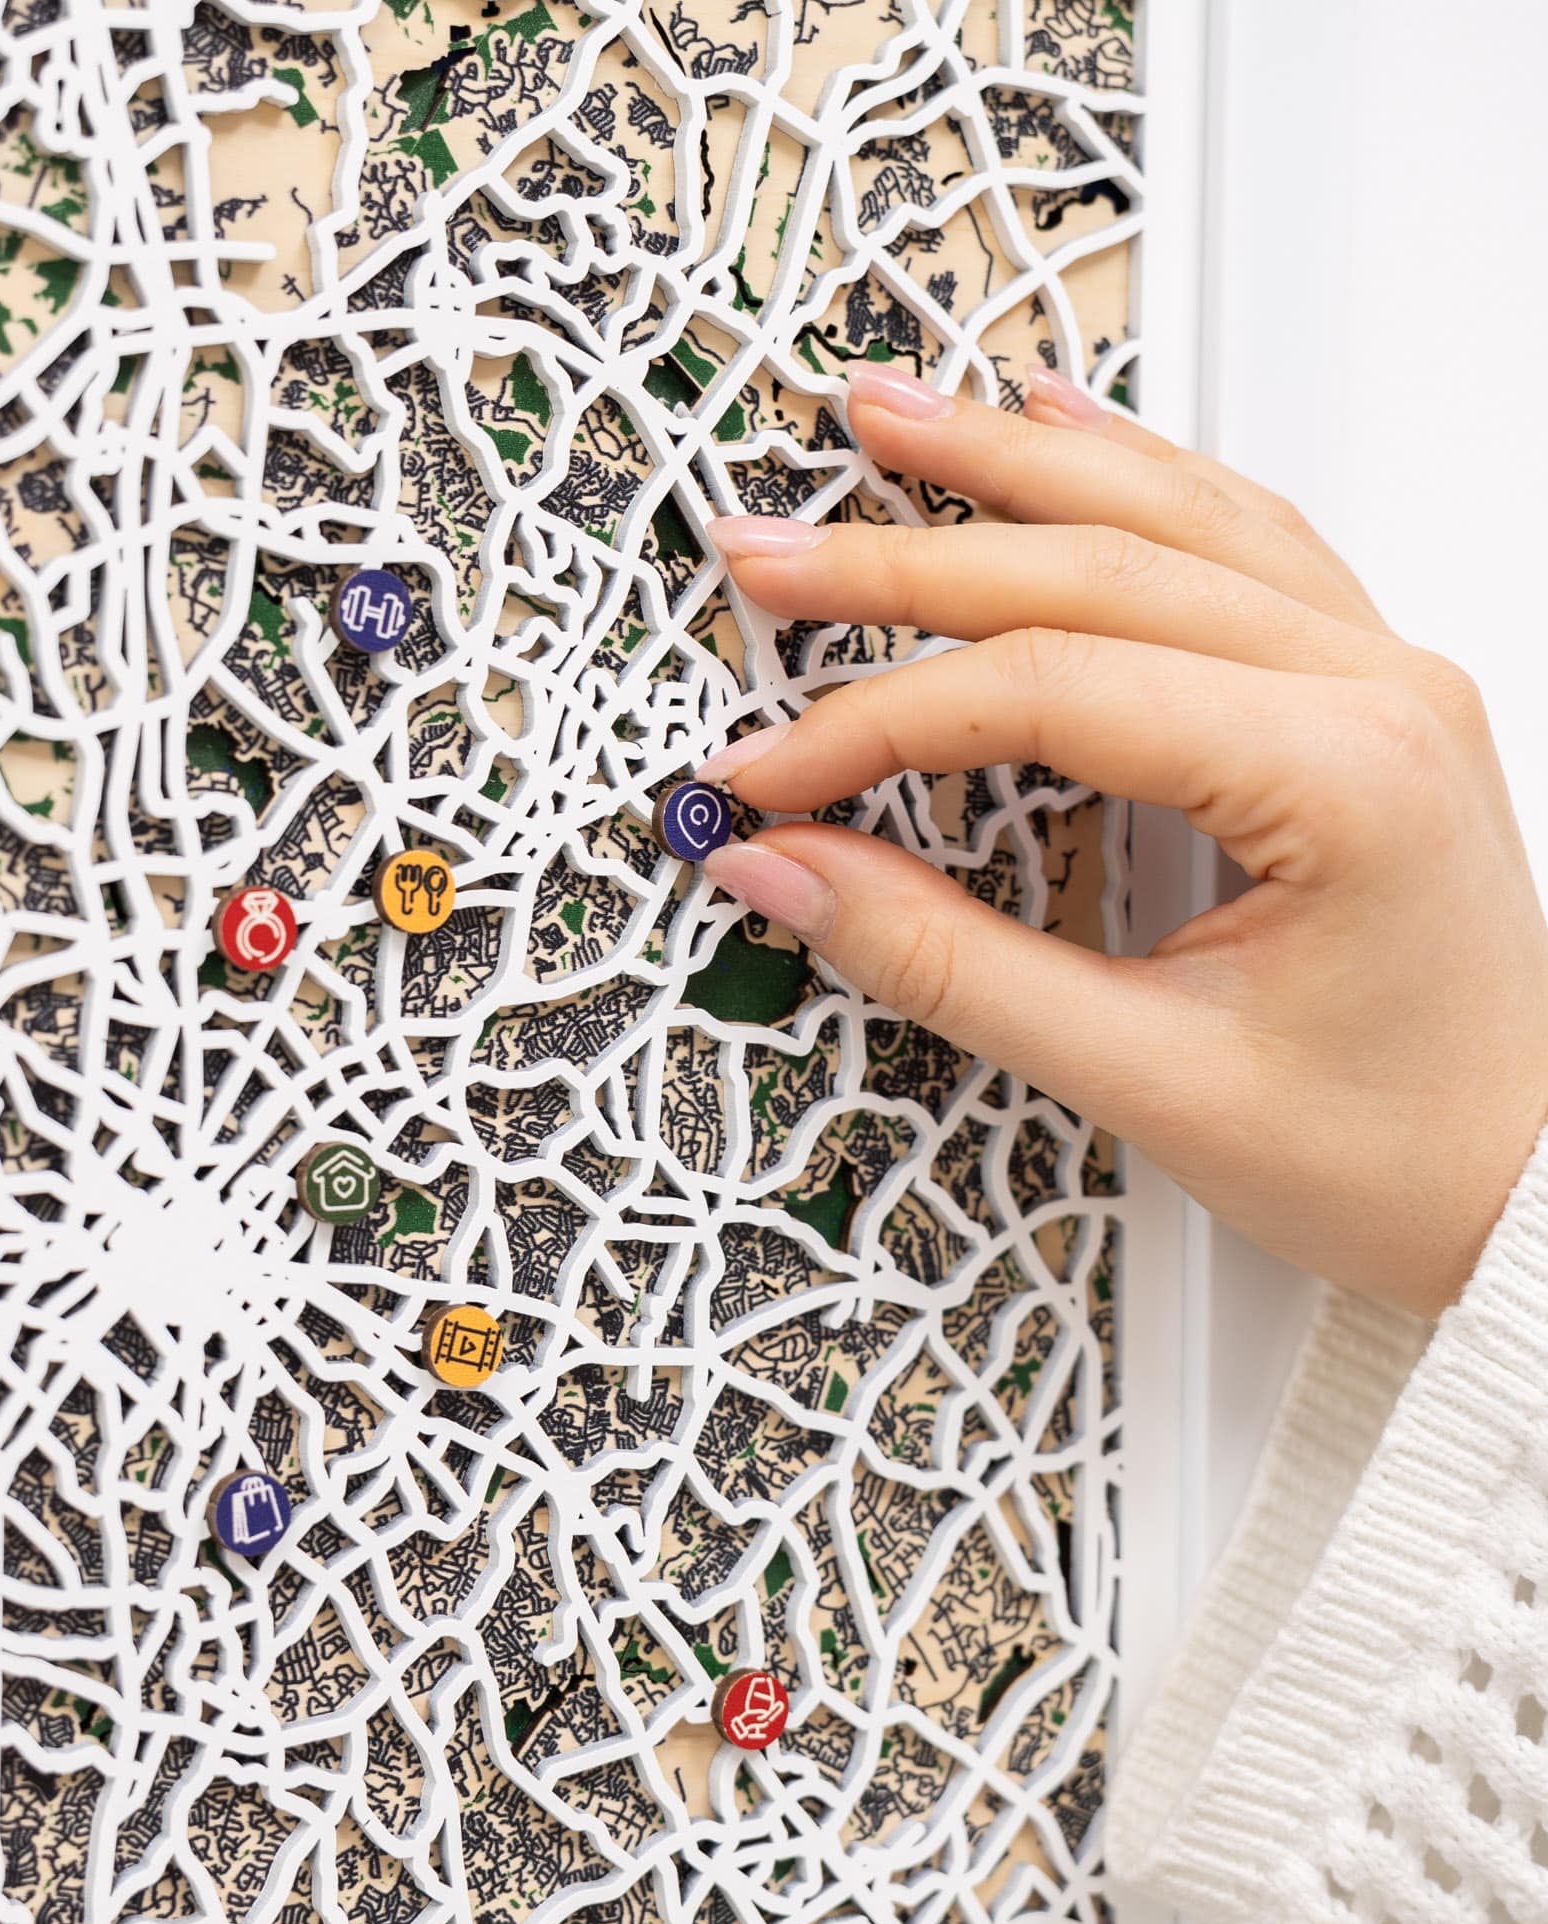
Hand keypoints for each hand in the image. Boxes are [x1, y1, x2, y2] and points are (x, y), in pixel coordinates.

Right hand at [698, 363, 1547, 1317]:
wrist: (1538, 1190)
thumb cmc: (1398, 1151)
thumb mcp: (1152, 1079)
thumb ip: (948, 965)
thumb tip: (789, 872)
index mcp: (1339, 775)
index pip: (1048, 691)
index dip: (877, 722)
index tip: (768, 773)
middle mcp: (1371, 689)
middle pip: (1093, 567)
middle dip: (906, 554)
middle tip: (769, 551)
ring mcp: (1376, 675)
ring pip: (1168, 513)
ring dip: (1012, 462)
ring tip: (887, 417)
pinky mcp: (1361, 694)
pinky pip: (1237, 537)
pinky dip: (1133, 471)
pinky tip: (1061, 423)